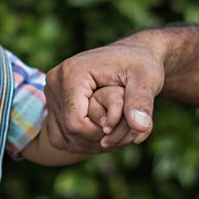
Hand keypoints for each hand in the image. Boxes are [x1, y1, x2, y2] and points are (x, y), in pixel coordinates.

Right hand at [44, 38, 164, 152]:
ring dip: (89, 143)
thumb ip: (142, 102)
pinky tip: (100, 132)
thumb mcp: (147, 79)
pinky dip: (80, 141)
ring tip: (112, 132)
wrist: (131, 56)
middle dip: (97, 139)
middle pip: (69, 132)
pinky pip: (59, 135)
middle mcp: (55, 82)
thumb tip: (140, 127)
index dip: (100, 133)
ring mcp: (51, 93)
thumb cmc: (140, 65)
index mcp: (72, 73)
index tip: (119, 126)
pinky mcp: (53, 103)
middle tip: (121, 131)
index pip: (76, 123)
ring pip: (63, 137)